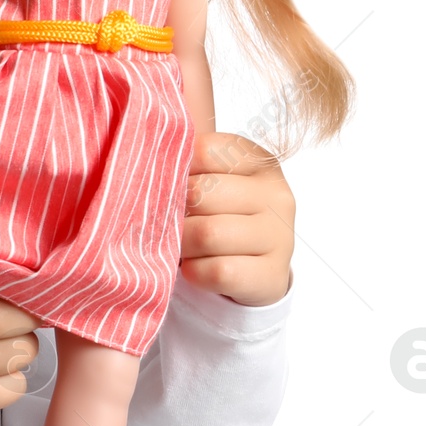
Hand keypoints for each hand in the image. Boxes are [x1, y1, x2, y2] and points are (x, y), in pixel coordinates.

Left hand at [181, 132, 294, 306]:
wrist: (251, 271)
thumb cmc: (220, 219)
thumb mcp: (210, 184)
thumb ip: (187, 164)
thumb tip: (146, 151)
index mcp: (259, 163)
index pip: (204, 151)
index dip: (175, 171)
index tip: (167, 187)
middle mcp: (277, 195)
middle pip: (202, 194)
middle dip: (174, 213)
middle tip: (166, 224)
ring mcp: (280, 236)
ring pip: (209, 234)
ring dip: (182, 245)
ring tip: (180, 248)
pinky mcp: (272, 274)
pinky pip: (219, 271)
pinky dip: (196, 272)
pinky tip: (195, 269)